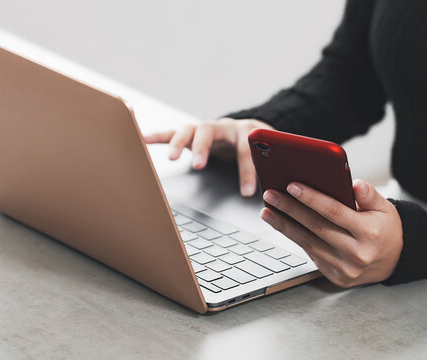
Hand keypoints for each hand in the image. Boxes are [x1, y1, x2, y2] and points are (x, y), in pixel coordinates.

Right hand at [144, 118, 273, 195]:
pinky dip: (158, 136)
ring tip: (172, 158)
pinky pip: (173, 133)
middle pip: (210, 131)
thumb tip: (284, 193)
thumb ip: (277, 170)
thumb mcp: (274, 157)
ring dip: (180, 143)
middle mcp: (225, 126)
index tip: (247, 192)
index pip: (247, 149)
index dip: (247, 169)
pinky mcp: (193, 133)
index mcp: (249, 131)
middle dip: (203, 148)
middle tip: (199, 166)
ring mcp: (207, 127)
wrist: (255, 131)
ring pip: (190, 130)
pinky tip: (142, 139)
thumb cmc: (264, 148)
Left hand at [260, 179, 402, 286]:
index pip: (334, 212)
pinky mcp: (335, 276)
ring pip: (308, 242)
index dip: (311, 198)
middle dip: (289, 209)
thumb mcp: (385, 208)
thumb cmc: (385, 229)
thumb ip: (370, 194)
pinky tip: (281, 224)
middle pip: (316, 227)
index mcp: (369, 232)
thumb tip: (355, 183)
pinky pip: (310, 253)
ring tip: (267, 210)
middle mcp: (357, 253)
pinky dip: (294, 237)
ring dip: (284, 225)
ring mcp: (344, 267)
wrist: (394, 261)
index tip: (292, 185)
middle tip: (270, 195)